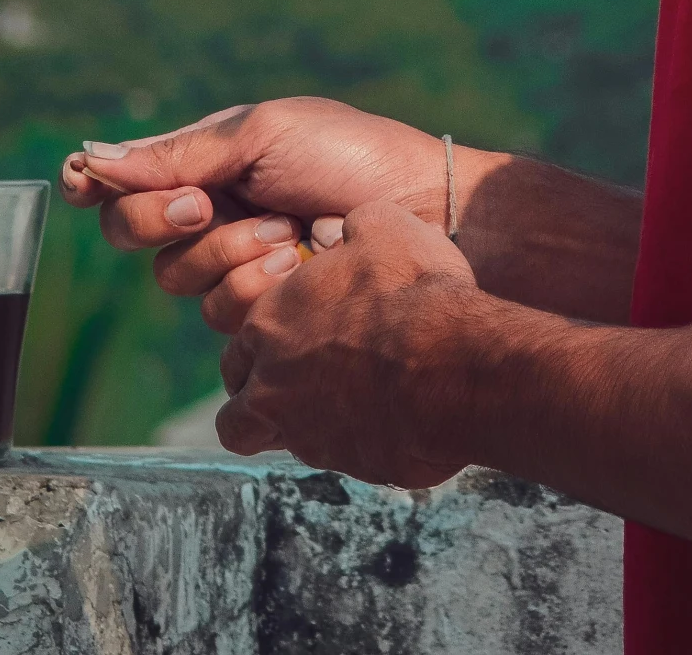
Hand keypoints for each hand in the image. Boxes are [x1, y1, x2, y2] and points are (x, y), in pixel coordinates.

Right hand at [60, 97, 451, 330]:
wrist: (424, 212)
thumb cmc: (352, 156)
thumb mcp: (265, 134)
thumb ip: (183, 153)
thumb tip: (97, 159)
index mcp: (208, 160)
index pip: (128, 177)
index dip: (97, 184)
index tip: (86, 186)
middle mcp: (213, 212)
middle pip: (131, 233)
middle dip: (163, 219)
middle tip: (211, 203)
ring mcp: (236, 262)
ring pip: (178, 279)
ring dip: (231, 252)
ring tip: (289, 232)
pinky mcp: (263, 310)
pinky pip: (222, 315)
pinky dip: (259, 286)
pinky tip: (302, 264)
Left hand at [217, 200, 480, 485]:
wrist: (454, 363)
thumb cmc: (414, 290)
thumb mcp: (383, 227)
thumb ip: (350, 228)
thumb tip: (343, 231)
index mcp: (272, 321)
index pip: (237, 347)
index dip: (260, 346)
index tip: (292, 339)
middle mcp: (274, 382)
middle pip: (237, 408)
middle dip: (259, 397)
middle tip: (299, 380)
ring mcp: (305, 432)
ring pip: (271, 443)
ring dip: (293, 427)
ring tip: (338, 402)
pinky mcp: (347, 463)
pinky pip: (333, 457)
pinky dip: (348, 441)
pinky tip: (384, 414)